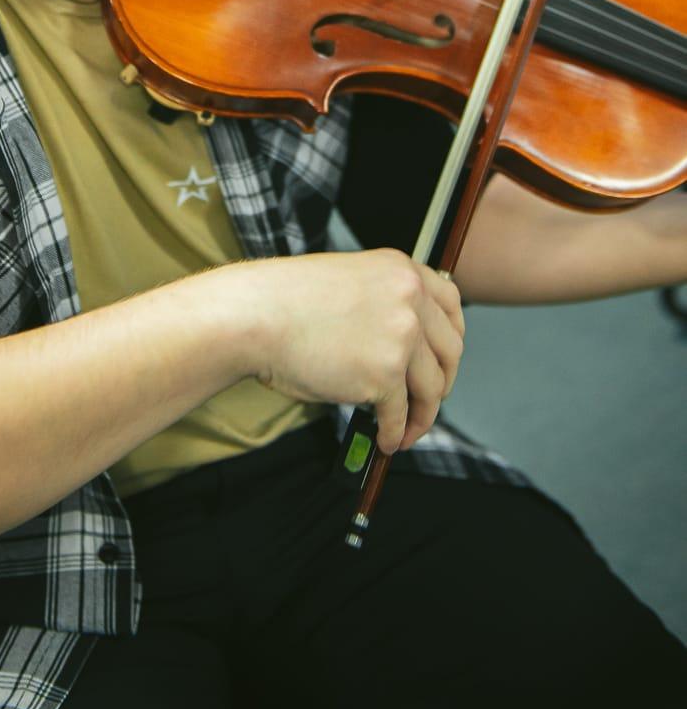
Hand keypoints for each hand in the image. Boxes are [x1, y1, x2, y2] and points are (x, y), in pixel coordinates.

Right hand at [229, 249, 464, 454]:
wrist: (255, 315)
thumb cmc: (286, 300)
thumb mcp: (349, 279)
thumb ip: (384, 301)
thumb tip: (404, 345)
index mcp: (402, 269)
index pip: (453, 304)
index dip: (452, 338)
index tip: (443, 359)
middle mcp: (410, 299)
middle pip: (450, 351)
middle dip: (442, 383)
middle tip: (426, 401)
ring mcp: (401, 337)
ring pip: (432, 388)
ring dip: (421, 417)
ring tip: (404, 431)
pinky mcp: (384, 375)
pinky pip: (400, 414)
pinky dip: (395, 432)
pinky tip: (385, 439)